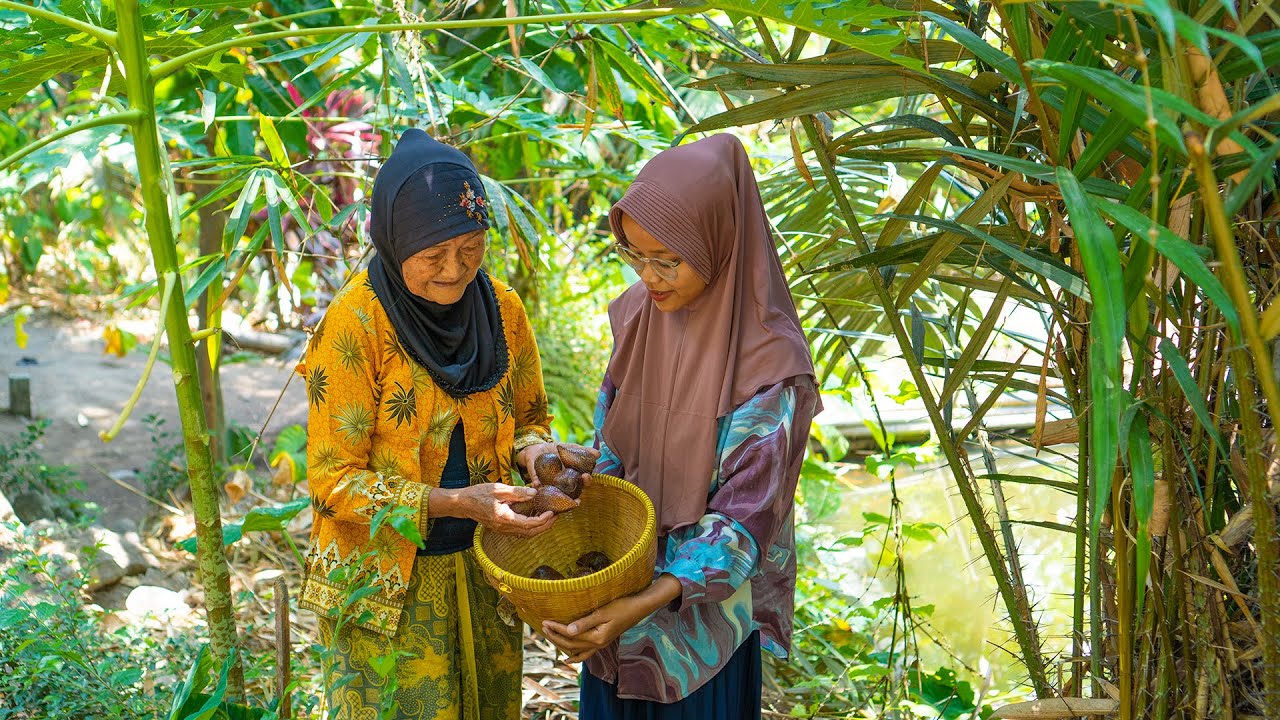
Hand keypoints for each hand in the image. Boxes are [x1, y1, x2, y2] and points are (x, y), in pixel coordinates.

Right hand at [432, 483, 556, 537]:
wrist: (462, 503)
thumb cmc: (478, 494)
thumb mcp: (499, 489)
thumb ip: (518, 492)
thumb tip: (535, 493)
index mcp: (505, 519)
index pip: (529, 524)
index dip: (543, 520)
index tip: (552, 512)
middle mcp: (504, 528)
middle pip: (530, 533)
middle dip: (545, 526)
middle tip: (556, 516)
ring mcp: (502, 530)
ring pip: (525, 534)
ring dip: (539, 527)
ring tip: (549, 517)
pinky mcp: (501, 528)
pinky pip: (519, 531)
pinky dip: (530, 526)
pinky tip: (535, 516)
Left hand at [516, 442, 598, 487]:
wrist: (538, 448)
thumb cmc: (557, 450)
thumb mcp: (570, 448)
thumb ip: (584, 451)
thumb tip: (598, 454)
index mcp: (573, 477)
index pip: (583, 483)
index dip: (586, 482)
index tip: (586, 476)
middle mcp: (563, 485)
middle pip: (572, 493)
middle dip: (575, 495)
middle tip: (573, 490)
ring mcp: (551, 486)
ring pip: (555, 495)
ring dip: (556, 496)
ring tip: (557, 494)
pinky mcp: (539, 483)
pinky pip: (538, 487)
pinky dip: (537, 485)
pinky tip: (537, 484)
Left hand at [541, 574, 681, 662]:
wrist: (638, 609)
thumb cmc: (622, 606)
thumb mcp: (603, 612)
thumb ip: (585, 622)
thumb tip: (568, 630)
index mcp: (597, 637)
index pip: (570, 634)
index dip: (556, 628)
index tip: (544, 621)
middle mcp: (597, 644)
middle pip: (571, 644)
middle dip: (555, 636)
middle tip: (543, 627)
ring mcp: (600, 645)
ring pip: (576, 650)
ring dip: (561, 644)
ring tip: (549, 636)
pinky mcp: (602, 642)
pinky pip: (586, 654)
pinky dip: (575, 657)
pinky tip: (568, 659)